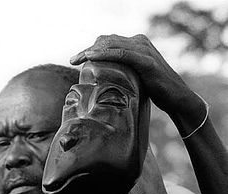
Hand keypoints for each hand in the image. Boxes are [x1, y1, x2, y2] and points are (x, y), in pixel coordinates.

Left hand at [70, 34, 204, 122]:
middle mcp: (139, 42)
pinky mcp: (146, 60)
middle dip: (87, 50)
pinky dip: (105, 54)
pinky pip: (122, 54)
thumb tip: (104, 82)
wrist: (176, 97)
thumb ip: (122, 73)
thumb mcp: (135, 79)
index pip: (109, 42)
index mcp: (136, 45)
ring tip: (77, 59)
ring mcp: (143, 49)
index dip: (91, 49)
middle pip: (107, 41)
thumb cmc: (155, 91)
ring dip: (92, 51)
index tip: (76, 60)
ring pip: (112, 45)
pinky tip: (92, 58)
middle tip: (72, 60)